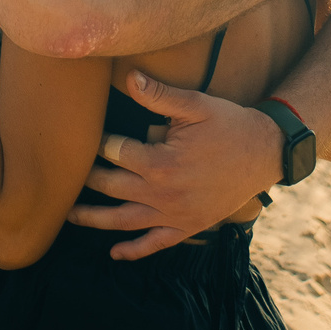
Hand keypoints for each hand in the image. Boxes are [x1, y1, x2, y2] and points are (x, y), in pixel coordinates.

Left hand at [64, 71, 279, 259]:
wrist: (266, 153)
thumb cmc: (230, 124)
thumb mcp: (197, 105)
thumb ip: (159, 94)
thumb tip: (129, 76)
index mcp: (161, 163)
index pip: (115, 153)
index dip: (97, 142)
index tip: (82, 135)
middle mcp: (163, 194)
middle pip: (111, 188)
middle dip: (87, 180)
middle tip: (64, 174)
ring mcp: (175, 215)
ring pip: (124, 222)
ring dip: (94, 220)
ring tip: (69, 216)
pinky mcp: (187, 227)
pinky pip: (155, 244)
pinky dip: (134, 251)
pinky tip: (114, 253)